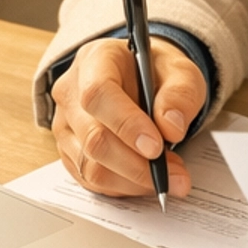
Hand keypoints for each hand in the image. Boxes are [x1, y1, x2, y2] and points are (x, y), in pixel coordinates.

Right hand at [51, 36, 207, 199]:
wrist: (143, 80)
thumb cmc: (158, 73)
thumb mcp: (182, 72)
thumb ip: (180, 95)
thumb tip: (171, 128)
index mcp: (95, 60)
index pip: (98, 94)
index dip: (126, 125)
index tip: (157, 147)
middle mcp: (71, 92)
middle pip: (93, 138)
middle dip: (138, 164)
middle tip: (175, 175)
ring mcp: (66, 125)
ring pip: (91, 165)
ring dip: (133, 180)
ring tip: (168, 177)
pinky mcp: (69, 151)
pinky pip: (91, 179)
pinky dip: (123, 187)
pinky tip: (147, 179)